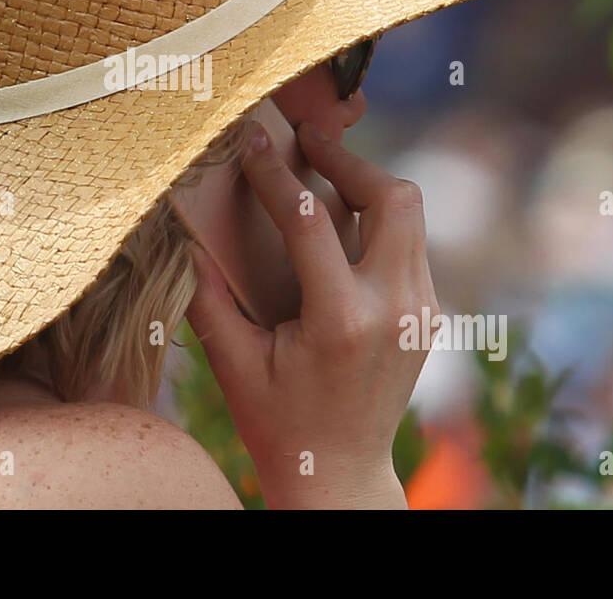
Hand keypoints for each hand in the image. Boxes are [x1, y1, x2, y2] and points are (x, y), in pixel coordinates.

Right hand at [184, 119, 438, 508]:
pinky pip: (409, 242)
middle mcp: (394, 308)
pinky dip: (378, 218)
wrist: (340, 472)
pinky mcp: (426, 312)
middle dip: (350, 161)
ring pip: (410, 214)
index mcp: (342, 320)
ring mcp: (420, 310)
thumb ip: (208, 298)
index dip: (277, 174)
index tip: (255, 142)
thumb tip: (186, 233)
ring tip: (323, 170)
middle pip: (394, 198)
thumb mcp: (234, 365)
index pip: (311, 221)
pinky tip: (341, 217)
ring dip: (368, 184)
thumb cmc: (279, 422)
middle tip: (309, 143)